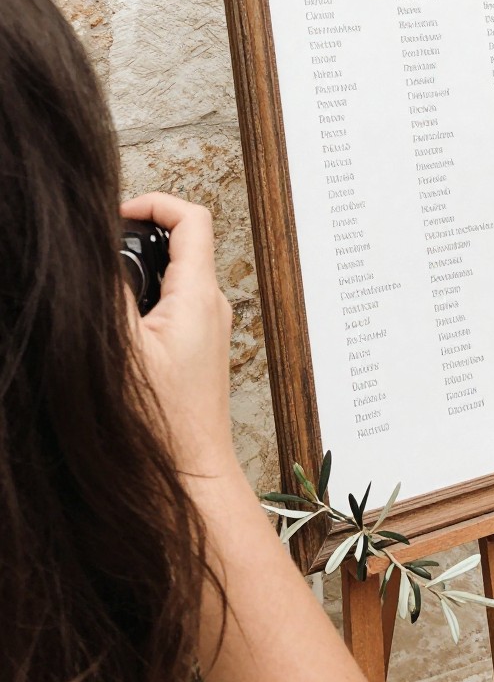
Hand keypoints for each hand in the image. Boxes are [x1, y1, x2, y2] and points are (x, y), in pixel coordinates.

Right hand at [121, 192, 234, 478]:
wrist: (190, 479)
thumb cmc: (161, 427)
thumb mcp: (121, 352)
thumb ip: (111, 295)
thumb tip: (94, 256)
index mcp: (198, 296)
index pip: (192, 218)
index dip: (153, 203)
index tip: (116, 214)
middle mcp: (211, 306)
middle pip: (181, 243)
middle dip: (138, 239)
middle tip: (98, 255)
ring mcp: (207, 328)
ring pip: (173, 276)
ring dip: (138, 275)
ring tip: (102, 295)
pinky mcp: (198, 349)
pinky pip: (172, 306)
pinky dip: (144, 303)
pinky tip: (114, 330)